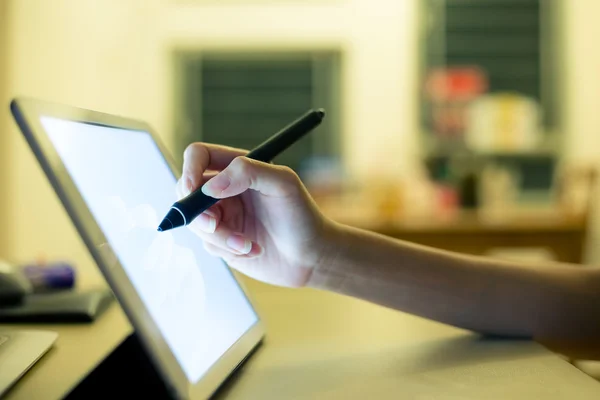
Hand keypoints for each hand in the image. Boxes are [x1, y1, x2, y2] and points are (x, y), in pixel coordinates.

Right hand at [176, 143, 336, 287]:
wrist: (312, 256)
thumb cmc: (302, 215)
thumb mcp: (283, 184)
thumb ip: (248, 172)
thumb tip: (209, 186)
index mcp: (237, 167)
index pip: (199, 156)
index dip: (189, 168)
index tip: (192, 188)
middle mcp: (225, 189)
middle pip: (186, 191)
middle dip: (195, 211)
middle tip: (214, 225)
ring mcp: (222, 215)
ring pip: (196, 222)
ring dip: (220, 236)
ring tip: (249, 244)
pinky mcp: (222, 241)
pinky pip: (208, 244)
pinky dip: (229, 249)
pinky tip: (254, 250)